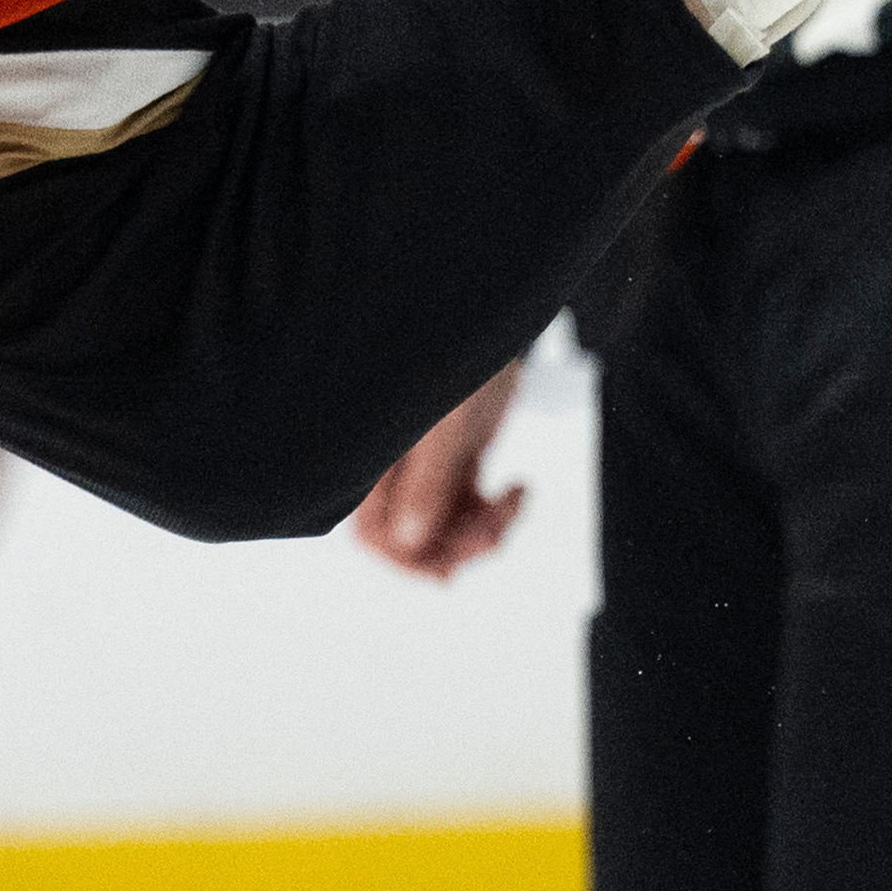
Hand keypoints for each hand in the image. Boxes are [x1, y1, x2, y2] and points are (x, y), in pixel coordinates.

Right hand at [348, 362, 527, 577]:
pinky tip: (519, 488)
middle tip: (495, 533)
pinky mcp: (455, 462)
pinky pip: (471, 509)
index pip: (372, 532)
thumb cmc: (464, 353)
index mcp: (376, 456)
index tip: (447, 571)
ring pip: (447, 528)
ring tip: (514, 502)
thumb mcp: (448, 423)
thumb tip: (409, 540)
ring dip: (484, 530)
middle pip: (412, 539)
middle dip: (458, 545)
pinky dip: (497, 511)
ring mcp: (426, 467)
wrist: (497, 319)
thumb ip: (428, 480)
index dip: (406, 559)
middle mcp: (395, 466)